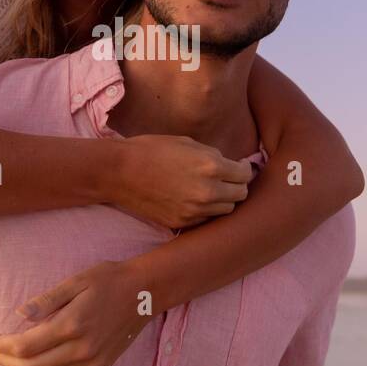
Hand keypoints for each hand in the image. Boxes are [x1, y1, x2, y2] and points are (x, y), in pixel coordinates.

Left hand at [0, 259, 157, 365]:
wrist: (145, 293)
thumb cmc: (109, 280)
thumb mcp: (76, 281)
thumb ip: (46, 300)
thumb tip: (18, 315)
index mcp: (72, 325)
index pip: (23, 346)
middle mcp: (81, 350)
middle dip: (4, 359)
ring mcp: (91, 364)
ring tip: (11, 355)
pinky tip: (38, 363)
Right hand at [112, 134, 254, 229]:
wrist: (120, 172)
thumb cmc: (152, 150)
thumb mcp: (188, 143)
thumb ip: (213, 156)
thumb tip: (231, 165)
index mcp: (211, 166)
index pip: (245, 174)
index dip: (244, 169)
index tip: (239, 167)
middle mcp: (207, 191)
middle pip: (241, 194)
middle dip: (237, 185)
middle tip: (228, 179)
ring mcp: (195, 210)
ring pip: (226, 210)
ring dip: (224, 200)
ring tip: (211, 189)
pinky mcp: (183, 222)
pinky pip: (206, 218)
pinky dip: (206, 210)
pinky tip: (195, 199)